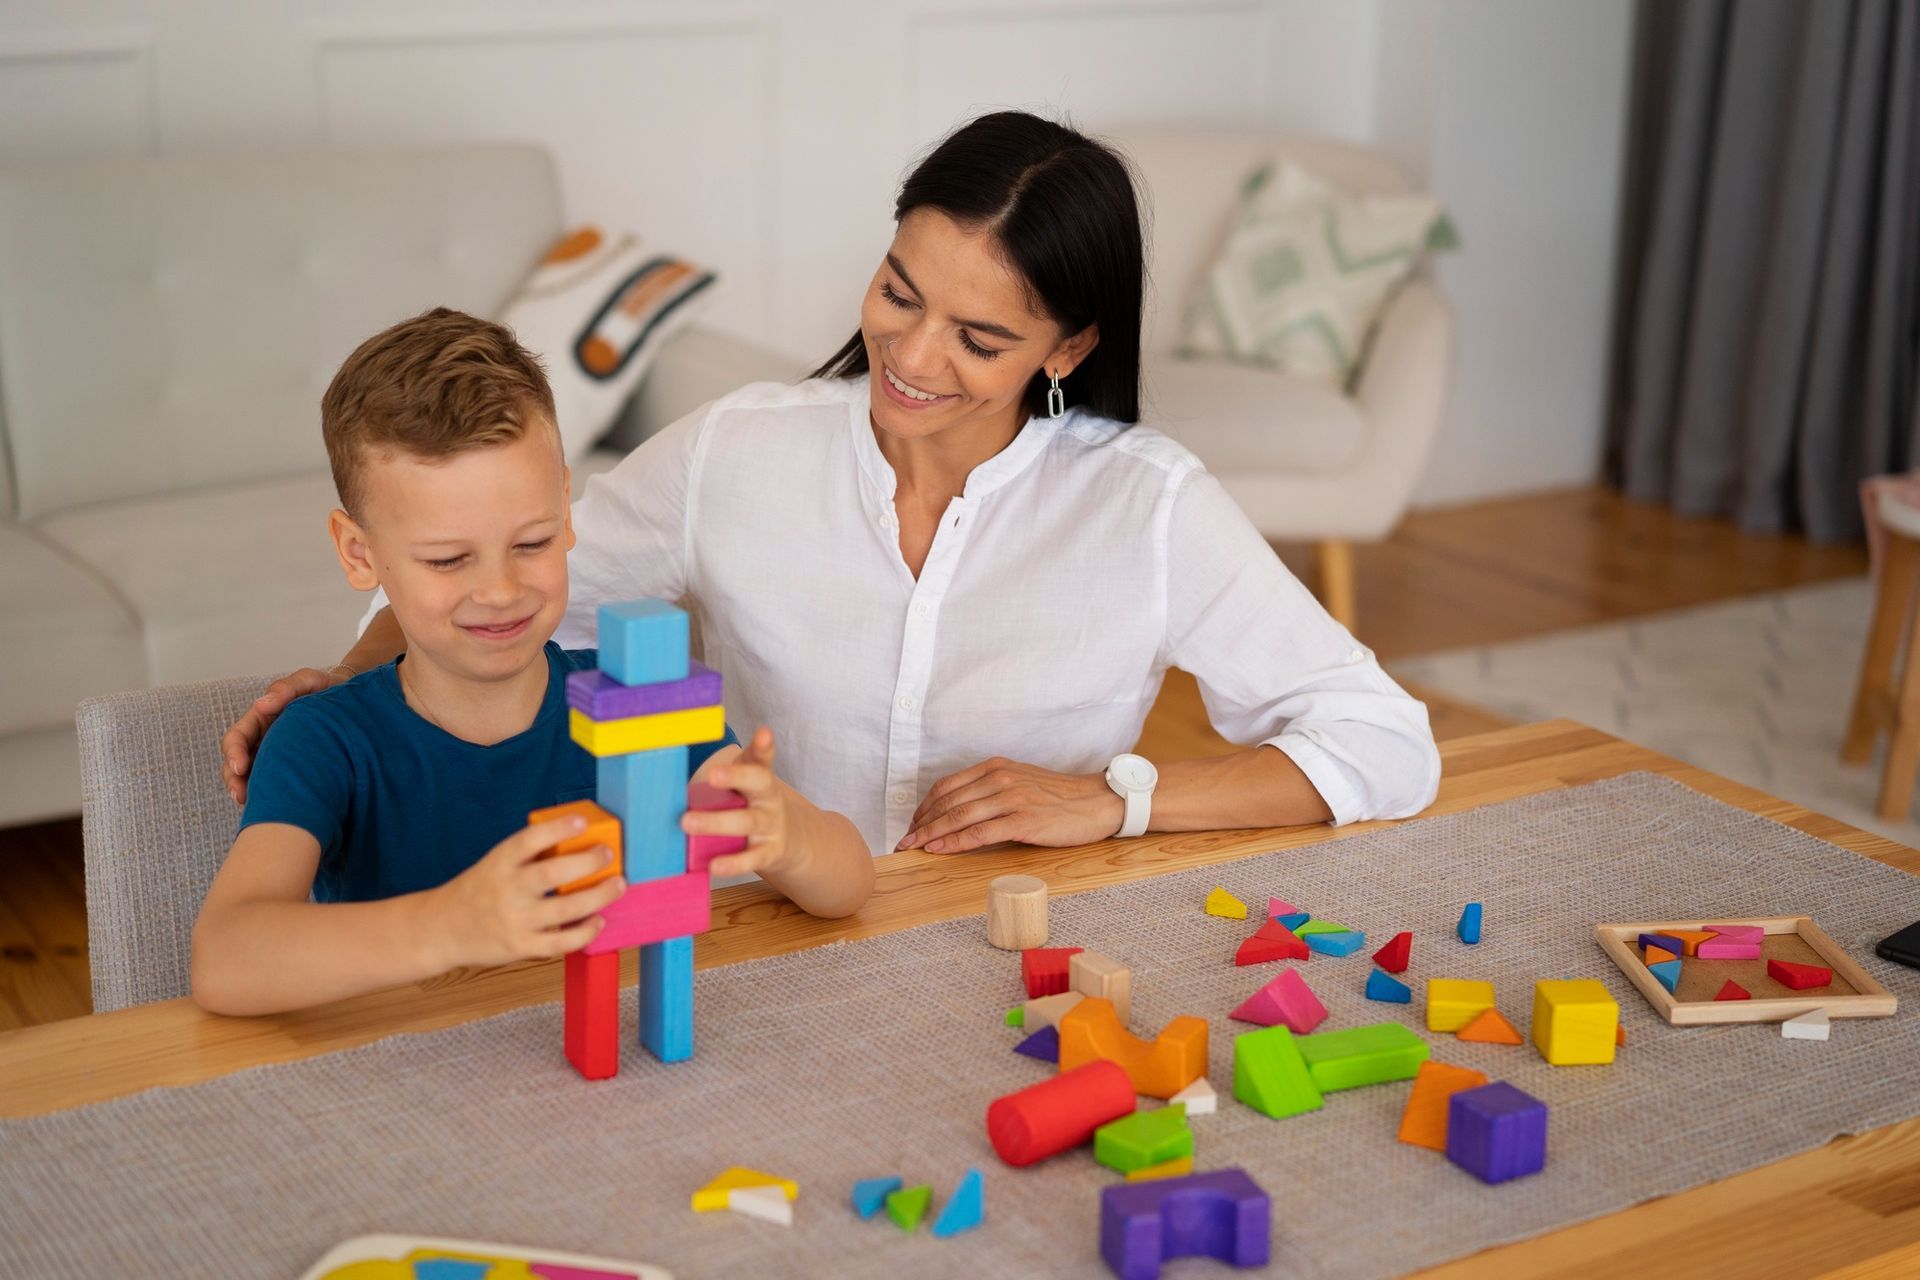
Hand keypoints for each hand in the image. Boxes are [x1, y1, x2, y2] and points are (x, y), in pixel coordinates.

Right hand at [221, 666, 350, 804]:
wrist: (355, 703)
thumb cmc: (328, 689)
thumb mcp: (310, 681)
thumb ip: (287, 687)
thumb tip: (262, 705)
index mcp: (262, 719)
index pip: (237, 738)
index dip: (233, 752)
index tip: (240, 767)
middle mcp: (264, 739)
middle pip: (237, 763)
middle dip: (235, 780)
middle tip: (241, 795)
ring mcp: (276, 756)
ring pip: (252, 778)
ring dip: (247, 791)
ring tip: (251, 805)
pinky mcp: (292, 770)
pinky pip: (275, 785)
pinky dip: (270, 796)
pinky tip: (278, 806)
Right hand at [419, 814, 625, 968]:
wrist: (442, 929)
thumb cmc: (480, 890)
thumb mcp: (496, 863)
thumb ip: (530, 856)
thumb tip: (582, 841)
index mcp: (500, 861)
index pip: (529, 840)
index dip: (557, 829)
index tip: (582, 822)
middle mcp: (507, 889)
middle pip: (552, 873)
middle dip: (587, 862)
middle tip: (608, 854)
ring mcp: (514, 920)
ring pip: (565, 909)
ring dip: (598, 896)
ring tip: (618, 885)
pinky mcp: (520, 946)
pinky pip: (561, 942)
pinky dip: (584, 932)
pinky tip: (598, 921)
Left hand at [682, 727, 790, 878]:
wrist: (788, 840)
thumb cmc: (753, 806)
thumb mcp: (745, 785)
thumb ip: (724, 773)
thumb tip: (671, 763)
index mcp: (760, 778)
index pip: (762, 758)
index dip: (763, 746)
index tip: (763, 733)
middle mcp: (769, 799)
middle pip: (758, 783)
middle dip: (735, 777)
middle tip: (710, 775)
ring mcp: (770, 826)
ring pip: (747, 822)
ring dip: (717, 823)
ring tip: (688, 823)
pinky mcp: (768, 853)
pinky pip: (751, 859)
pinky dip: (733, 864)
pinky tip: (714, 866)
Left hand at [898, 757, 1125, 852]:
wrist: (1098, 802)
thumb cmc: (1060, 797)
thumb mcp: (1021, 783)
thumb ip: (992, 791)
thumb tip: (961, 811)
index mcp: (996, 767)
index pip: (948, 786)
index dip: (925, 806)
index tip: (912, 824)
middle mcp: (1000, 778)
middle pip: (948, 802)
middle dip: (921, 823)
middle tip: (903, 841)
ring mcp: (1011, 798)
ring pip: (958, 817)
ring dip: (930, 834)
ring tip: (912, 849)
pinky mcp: (1023, 820)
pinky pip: (978, 833)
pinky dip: (953, 842)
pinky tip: (938, 850)